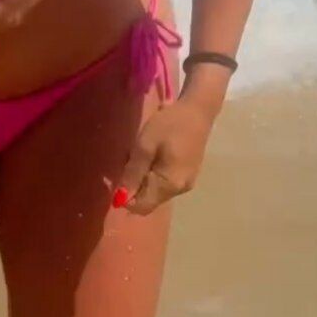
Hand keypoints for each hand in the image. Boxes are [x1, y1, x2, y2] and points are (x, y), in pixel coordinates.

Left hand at [112, 94, 216, 215]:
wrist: (198, 110)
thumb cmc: (169, 125)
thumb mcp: (145, 146)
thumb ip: (133, 173)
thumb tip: (120, 200)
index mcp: (170, 185)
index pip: (141, 207)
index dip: (125, 198)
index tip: (118, 175)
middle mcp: (180, 190)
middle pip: (149, 200)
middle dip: (134, 186)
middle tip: (129, 160)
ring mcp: (186, 183)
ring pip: (156, 192)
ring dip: (143, 179)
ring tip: (140, 154)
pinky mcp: (188, 175)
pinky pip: (164, 183)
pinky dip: (153, 174)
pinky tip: (152, 154)